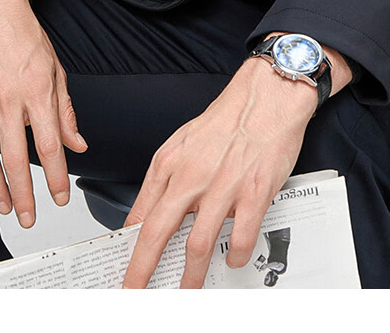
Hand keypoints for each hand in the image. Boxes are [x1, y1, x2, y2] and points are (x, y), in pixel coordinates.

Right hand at [0, 0, 87, 226]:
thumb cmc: (24, 34)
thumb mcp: (55, 67)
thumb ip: (65, 111)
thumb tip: (78, 145)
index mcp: (36, 91)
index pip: (49, 146)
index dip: (55, 177)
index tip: (60, 198)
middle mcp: (6, 99)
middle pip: (15, 160)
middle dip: (24, 195)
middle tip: (29, 218)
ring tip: (6, 207)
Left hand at [121, 54, 318, 288]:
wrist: (266, 97)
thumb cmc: (226, 120)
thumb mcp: (181, 142)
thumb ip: (164, 178)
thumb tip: (147, 213)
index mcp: (170, 163)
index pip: (140, 214)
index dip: (128, 247)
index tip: (124, 267)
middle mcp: (192, 176)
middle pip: (158, 233)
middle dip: (142, 270)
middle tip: (135, 292)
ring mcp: (224, 186)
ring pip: (199, 244)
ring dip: (191, 275)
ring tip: (187, 289)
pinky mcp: (255, 192)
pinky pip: (242, 237)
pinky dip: (236, 256)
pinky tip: (233, 259)